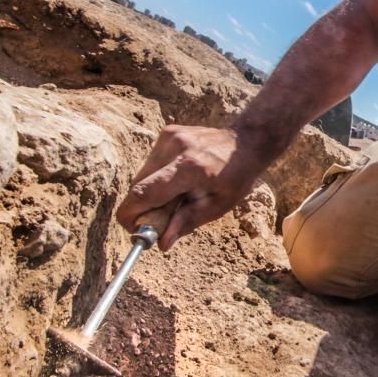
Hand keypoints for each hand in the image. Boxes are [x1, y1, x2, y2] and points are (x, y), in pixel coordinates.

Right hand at [115, 125, 261, 249]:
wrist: (245, 142)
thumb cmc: (235, 177)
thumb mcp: (217, 206)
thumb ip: (187, 223)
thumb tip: (162, 243)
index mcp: (189, 168)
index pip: (145, 192)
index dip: (131, 214)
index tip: (134, 230)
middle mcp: (175, 148)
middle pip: (138, 185)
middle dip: (142, 207)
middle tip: (161, 220)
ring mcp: (169, 136)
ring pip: (142, 174)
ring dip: (150, 192)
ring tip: (177, 196)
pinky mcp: (167, 133)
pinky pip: (151, 164)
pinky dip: (157, 177)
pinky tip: (179, 179)